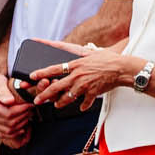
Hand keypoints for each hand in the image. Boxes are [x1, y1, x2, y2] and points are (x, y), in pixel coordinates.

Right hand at [0, 72, 32, 148]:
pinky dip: (16, 133)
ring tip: (28, 114)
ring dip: (22, 124)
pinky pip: (5, 135)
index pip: (8, 114)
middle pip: (10, 123)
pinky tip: (23, 126)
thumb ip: (3, 91)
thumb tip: (9, 101)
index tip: (30, 104)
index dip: (22, 111)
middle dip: (23, 116)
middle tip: (31, 108)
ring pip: (9, 131)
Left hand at [28, 42, 142, 109]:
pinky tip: (80, 107)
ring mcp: (84, 86)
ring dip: (60, 102)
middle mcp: (77, 76)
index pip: (54, 69)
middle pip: (56, 87)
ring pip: (67, 97)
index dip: (41, 73)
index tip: (31, 76)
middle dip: (44, 95)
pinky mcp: (93, 93)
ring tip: (56, 104)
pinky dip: (82, 105)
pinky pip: (84, 103)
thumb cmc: (107, 59)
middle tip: (37, 100)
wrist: (122, 69)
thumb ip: (77, 54)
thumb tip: (67, 48)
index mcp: (75, 65)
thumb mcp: (90, 53)